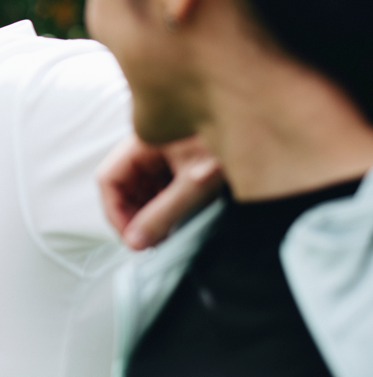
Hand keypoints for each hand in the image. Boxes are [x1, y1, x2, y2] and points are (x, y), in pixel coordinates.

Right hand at [97, 133, 224, 249]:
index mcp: (141, 142)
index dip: (114, 213)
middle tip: (150, 242)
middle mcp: (146, 146)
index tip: (131, 240)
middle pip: (121, 186)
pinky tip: (178, 218)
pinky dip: (162, 206)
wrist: (268, 134)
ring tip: (166, 233)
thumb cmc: (228, 149)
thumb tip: (135, 243)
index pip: (108, 180)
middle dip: (132, 216)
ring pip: (138, 189)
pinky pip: (157, 187)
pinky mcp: (176, 162)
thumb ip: (162, 215)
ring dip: (147, 213)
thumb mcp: (193, 186)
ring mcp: (160, 154)